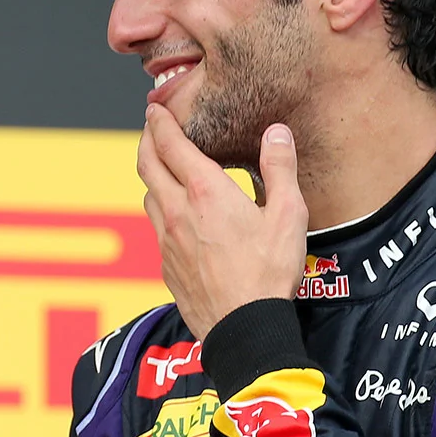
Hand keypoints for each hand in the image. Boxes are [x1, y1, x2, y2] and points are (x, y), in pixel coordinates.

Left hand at [136, 104, 308, 337]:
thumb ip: (280, 169)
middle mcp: (177, 211)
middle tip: (151, 128)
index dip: (159, 121)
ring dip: (152, 176)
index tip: (155, 109)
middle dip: (146, 141)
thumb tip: (277, 133)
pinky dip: (161, 209)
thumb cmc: (268, 273)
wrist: (243, 327)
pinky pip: (156, 227)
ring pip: (148, 196)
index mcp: (205, 192)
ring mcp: (167, 240)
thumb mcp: (289, 215)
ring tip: (164, 169)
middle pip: (146, 165)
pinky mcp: (166, 265)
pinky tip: (176, 215)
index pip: (170, 144)